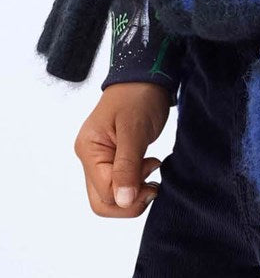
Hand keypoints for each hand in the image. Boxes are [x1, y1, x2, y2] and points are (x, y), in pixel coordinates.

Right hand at [74, 83, 171, 217]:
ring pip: (111, 196)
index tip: (152, 181)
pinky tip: (149, 166)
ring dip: (134, 192)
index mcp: (89, 150)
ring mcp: (99, 158)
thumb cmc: (138, 96)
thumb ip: (128, 166)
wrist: (145, 75)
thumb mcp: (135, 131)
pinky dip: (135, 182)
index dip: (130, 195)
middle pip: (103, 201)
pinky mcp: (111, 157)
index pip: (105, 194)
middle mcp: (89, 158)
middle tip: (153, 184)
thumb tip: (123, 201)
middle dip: (130, 201)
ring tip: (152, 169)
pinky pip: (119, 183)